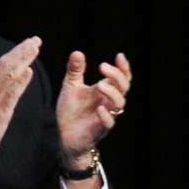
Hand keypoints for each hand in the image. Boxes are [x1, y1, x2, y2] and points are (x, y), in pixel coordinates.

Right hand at [0, 37, 41, 173]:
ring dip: (22, 60)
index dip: (17, 51)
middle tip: (36, 39)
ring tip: (34, 49)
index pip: (3, 63)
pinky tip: (27, 72)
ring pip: (8, 74)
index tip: (30, 42)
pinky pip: (10, 94)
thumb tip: (18, 74)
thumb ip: (1, 88)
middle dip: (22, 50)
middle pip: (6, 64)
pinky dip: (19, 82)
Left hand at [55, 48, 130, 166]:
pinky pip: (109, 123)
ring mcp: (106, 116)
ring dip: (112, 93)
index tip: (119, 56)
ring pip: (119, 104)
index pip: (121, 78)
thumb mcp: (71, 87)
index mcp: (105, 91)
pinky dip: (106, 115)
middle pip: (123, 88)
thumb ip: (75, 71)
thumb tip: (77, 52)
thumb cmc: (72, 111)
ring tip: (99, 85)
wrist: (65, 136)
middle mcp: (108, 102)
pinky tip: (100, 108)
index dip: (123, 68)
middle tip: (102, 66)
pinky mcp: (99, 130)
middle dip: (116, 76)